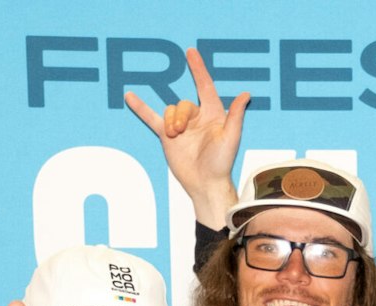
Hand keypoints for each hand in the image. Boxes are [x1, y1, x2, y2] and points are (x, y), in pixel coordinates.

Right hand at [125, 47, 245, 227]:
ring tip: (174, 137)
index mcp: (212, 114)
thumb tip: (246, 94)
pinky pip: (152, 118)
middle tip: (180, 132)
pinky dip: (141, 108)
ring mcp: (181, 127)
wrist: (205, 184)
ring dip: (170, 122)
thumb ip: (236, 115)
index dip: (198, 69)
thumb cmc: (222, 163)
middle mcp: (196, 118)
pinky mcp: (167, 137)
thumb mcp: (231, 138)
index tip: (190, 52)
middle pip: (182, 103)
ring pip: (169, 111)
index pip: (204, 86)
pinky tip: (129, 96)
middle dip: (179, 115)